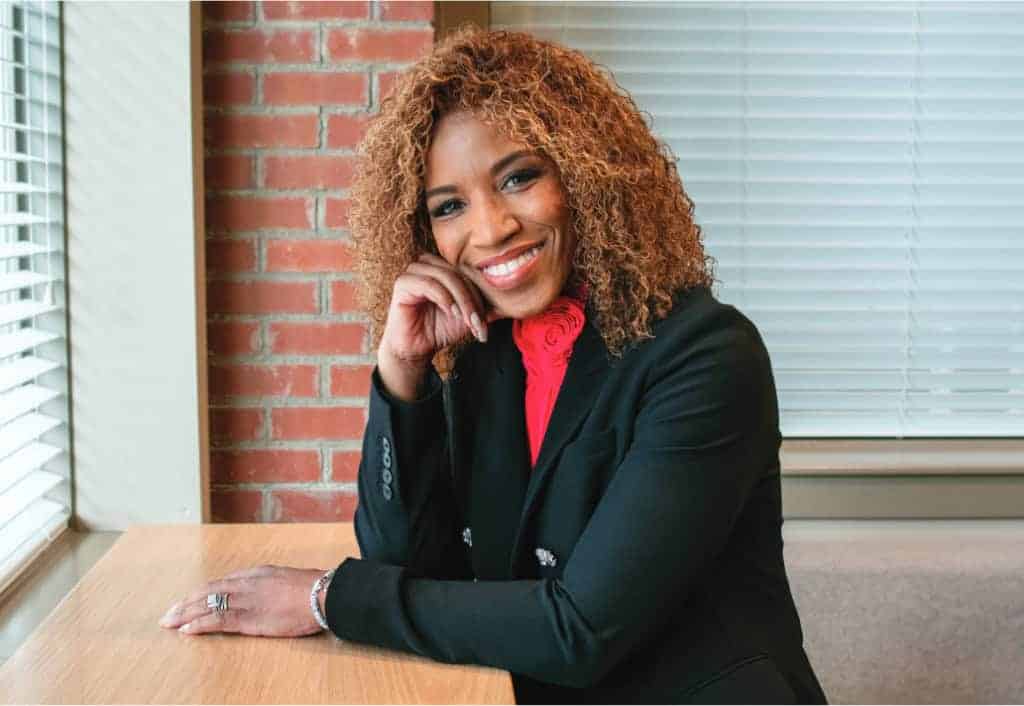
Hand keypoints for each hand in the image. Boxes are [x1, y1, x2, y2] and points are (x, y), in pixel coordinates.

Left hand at [158, 564, 327, 637]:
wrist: (322, 594)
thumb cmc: (311, 588)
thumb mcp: (285, 579)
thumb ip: (268, 584)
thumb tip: (263, 591)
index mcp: (255, 574)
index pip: (219, 583)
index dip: (200, 593)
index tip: (187, 601)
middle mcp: (245, 584)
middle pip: (207, 592)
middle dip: (185, 603)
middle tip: (168, 614)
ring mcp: (246, 601)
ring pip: (207, 605)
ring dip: (185, 615)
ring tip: (169, 623)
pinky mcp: (249, 619)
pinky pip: (218, 621)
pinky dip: (199, 624)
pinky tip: (186, 630)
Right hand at [377, 253, 502, 399]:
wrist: (416, 349)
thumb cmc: (440, 328)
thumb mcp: (469, 316)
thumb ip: (486, 304)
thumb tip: (512, 300)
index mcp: (444, 266)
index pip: (470, 272)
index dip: (481, 294)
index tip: (488, 321)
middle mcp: (428, 263)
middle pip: (460, 274)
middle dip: (473, 301)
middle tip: (479, 325)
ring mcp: (414, 270)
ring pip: (448, 277)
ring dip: (462, 301)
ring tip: (466, 321)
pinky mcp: (403, 282)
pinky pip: (429, 284)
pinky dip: (444, 298)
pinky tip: (450, 313)